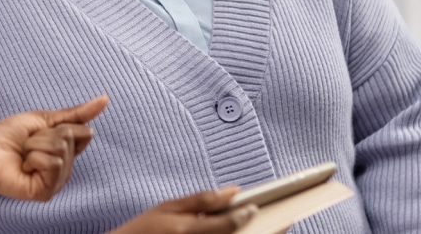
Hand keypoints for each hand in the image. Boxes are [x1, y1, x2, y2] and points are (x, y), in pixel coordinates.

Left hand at [0, 95, 107, 201]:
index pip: (84, 132)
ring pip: (61, 150)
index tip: (41, 130)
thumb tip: (105, 99)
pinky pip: (52, 164)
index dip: (61, 125)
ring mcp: (56, 181)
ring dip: (36, 145)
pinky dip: (34, 157)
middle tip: (27, 143)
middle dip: (44, 134)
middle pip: (71, 138)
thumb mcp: (45, 119)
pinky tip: (23, 166)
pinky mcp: (45, 192)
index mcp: (67, 152)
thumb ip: (76, 114)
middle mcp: (65, 168)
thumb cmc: (9, 135)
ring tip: (24, 154)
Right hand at [111, 188, 257, 233]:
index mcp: (187, 230)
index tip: (255, 207)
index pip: (227, 224)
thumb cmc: (145, 229)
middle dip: (260, 231)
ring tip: (260, 228)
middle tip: (275, 222)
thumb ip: (201, 199)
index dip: (245, 215)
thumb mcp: (169, 207)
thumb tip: (233, 190)